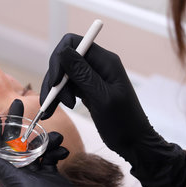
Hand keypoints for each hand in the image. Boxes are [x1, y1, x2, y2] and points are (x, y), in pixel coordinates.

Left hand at [0, 128, 125, 186]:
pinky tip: (63, 151)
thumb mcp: (19, 186)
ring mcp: (36, 175)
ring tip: (55, 139)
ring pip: (35, 147)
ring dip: (44, 139)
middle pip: (15, 143)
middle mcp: (20, 174)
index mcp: (7, 176)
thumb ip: (0, 170)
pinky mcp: (52, 175)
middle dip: (17, 124)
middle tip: (20, 103)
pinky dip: (56, 150)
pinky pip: (50, 155)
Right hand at [41, 34, 185, 186]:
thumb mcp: (102, 98)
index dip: (59, 59)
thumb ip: (82, 74)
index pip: (73, 43)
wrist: (134, 143)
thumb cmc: (123, 122)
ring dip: (54, 91)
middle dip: (54, 80)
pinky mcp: (87, 90)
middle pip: (64, 61)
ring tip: (51, 111)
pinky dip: (58, 98)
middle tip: (52, 103)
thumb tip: (63, 51)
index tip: (55, 82)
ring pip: (63, 75)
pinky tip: (54, 110)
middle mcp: (98, 65)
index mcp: (105, 61)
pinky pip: (67, 87)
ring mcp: (92, 77)